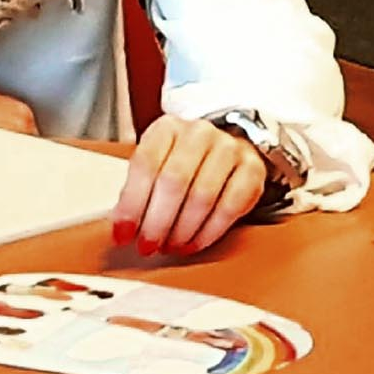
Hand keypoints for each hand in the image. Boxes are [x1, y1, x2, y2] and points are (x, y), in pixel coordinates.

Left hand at [116, 116, 269, 258]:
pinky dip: (209, 232)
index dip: (131, 204)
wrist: (226, 150)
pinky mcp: (252, 170)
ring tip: (170, 246)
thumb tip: (121, 227)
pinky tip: (194, 243)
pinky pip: (230, 208)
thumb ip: (137, 190)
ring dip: (182, 230)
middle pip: (174, 181)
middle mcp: (199, 133)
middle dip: (157, 222)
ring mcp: (229, 149)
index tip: (123, 232)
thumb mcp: (156, 164)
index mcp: (167, 127)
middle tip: (148, 245)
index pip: (145, 165)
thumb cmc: (183, 162)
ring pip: (202, 197)